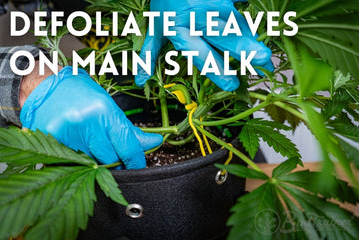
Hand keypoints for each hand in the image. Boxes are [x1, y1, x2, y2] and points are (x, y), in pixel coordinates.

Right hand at [20, 66, 162, 168]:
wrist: (46, 87)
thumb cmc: (81, 95)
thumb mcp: (110, 107)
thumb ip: (129, 130)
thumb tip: (154, 143)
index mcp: (104, 111)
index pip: (128, 146)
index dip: (136, 161)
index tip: (138, 165)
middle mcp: (86, 122)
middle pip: (111, 160)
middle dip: (117, 161)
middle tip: (115, 155)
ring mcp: (67, 133)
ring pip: (93, 164)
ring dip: (97, 161)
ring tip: (92, 146)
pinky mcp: (52, 142)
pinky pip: (74, 162)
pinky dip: (80, 161)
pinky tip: (78, 148)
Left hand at [135, 0, 273, 91]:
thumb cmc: (165, 2)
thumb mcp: (155, 26)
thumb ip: (149, 54)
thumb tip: (140, 81)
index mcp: (180, 29)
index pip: (201, 54)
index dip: (217, 71)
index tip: (232, 85)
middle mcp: (200, 17)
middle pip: (226, 36)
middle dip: (245, 49)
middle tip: (264, 60)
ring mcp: (216, 3)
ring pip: (238, 24)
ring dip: (251, 40)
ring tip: (265, 57)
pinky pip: (243, 7)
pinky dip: (250, 21)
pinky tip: (256, 33)